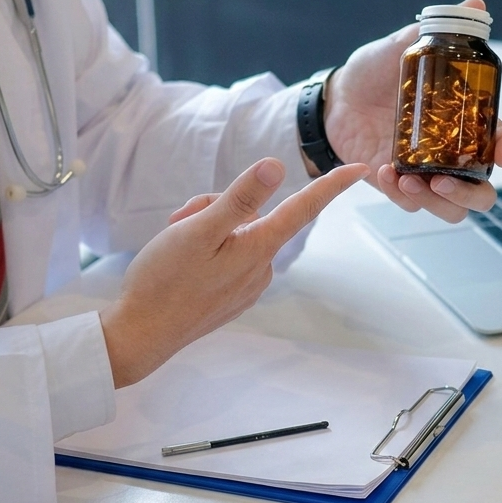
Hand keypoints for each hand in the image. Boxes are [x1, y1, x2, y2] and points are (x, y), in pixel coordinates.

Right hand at [100, 156, 367, 386]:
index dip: (331, 184)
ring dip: (206, 228)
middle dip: (216, 206)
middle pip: (252, 215)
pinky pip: (227, 257)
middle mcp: (261, 268)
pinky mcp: (231, 297)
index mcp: (258, 249)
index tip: (361, 168)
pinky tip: (181, 266)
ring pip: (236, 234)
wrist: (140, 335)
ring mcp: (247, 285)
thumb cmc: (164, 280)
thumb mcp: (198, 229)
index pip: (303, 208)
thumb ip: (239, 198)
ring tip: (174, 243)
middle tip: (178, 221)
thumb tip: (276, 167)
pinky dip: (205, 250)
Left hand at [322, 0, 501, 223]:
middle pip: (481, 191)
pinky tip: (384, 172)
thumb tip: (474, 4)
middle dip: (471, 194)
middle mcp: (450, 153)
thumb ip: (434, 32)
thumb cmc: (373, 72)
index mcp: (461, 121)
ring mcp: (425, 172)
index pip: (497, 141)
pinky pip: (410, 205)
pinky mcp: (398, 185)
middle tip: (444, 181)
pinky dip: (401, 196)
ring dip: (437, 203)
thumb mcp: (401, 48)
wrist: (334, 98)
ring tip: (409, 181)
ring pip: (451, 210)